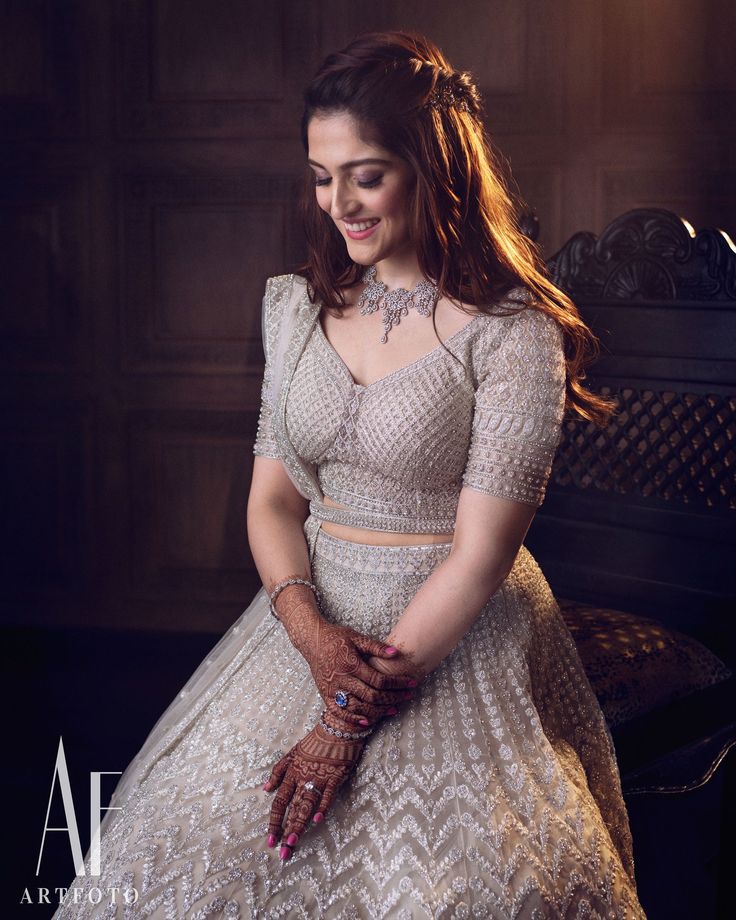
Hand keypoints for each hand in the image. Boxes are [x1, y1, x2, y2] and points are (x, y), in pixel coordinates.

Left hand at [262, 714, 366, 859]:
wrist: (337, 727)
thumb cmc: (315, 741)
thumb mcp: (292, 753)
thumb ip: (278, 771)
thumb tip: (265, 789)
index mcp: (292, 773)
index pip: (279, 802)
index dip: (274, 821)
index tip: (270, 840)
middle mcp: (303, 777)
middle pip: (292, 808)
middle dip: (285, 831)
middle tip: (282, 852)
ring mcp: (319, 777)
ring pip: (306, 804)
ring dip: (299, 824)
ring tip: (293, 842)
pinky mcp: (335, 776)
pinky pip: (328, 794)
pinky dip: (323, 806)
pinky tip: (318, 820)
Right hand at [273, 583, 419, 726]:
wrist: (312, 641)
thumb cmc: (336, 637)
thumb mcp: (356, 637)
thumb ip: (375, 647)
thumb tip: (396, 653)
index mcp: (351, 664)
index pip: (379, 679)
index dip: (398, 683)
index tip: (412, 683)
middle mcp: (341, 679)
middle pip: (372, 696)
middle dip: (393, 698)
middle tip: (408, 696)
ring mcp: (332, 689)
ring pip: (359, 707)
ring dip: (378, 711)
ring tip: (394, 709)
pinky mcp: (325, 695)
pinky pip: (340, 712)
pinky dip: (354, 719)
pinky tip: (368, 722)